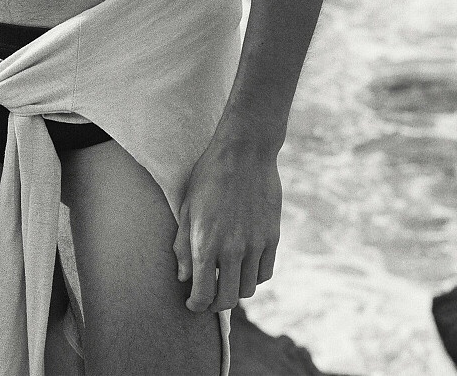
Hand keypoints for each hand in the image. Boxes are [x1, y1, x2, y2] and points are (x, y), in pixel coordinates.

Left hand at [175, 132, 281, 313]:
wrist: (244, 151)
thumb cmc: (208, 176)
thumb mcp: (187, 208)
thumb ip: (183, 246)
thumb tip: (184, 277)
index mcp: (206, 244)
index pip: (203, 295)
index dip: (196, 305)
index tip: (193, 303)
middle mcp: (233, 250)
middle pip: (228, 299)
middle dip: (215, 304)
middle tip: (209, 297)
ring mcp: (256, 245)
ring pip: (249, 289)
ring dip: (236, 289)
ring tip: (226, 277)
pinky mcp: (273, 238)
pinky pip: (265, 273)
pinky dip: (254, 276)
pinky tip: (244, 265)